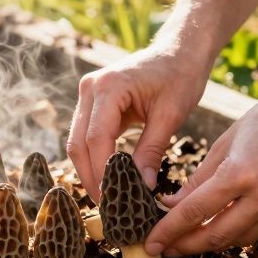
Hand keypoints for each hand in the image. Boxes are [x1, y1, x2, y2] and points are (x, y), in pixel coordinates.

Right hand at [67, 44, 210, 201]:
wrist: (180, 51)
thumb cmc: (180, 76)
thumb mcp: (171, 115)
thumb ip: (152, 150)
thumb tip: (143, 186)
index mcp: (108, 87)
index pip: (96, 138)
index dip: (102, 172)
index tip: (113, 198)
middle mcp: (90, 88)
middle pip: (79, 142)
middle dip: (90, 176)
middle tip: (107, 206)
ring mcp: (88, 93)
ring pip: (77, 141)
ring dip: (89, 169)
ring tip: (107, 197)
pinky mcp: (93, 102)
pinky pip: (86, 135)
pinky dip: (94, 157)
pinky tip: (108, 177)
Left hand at [145, 81, 257, 256]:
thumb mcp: (226, 141)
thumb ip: (199, 178)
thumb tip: (172, 205)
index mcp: (240, 172)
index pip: (195, 211)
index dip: (169, 231)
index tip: (151, 242)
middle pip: (215, 235)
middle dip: (186, 245)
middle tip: (165, 248)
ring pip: (236, 239)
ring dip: (209, 242)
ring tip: (188, 240)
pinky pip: (257, 232)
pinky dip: (235, 233)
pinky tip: (219, 228)